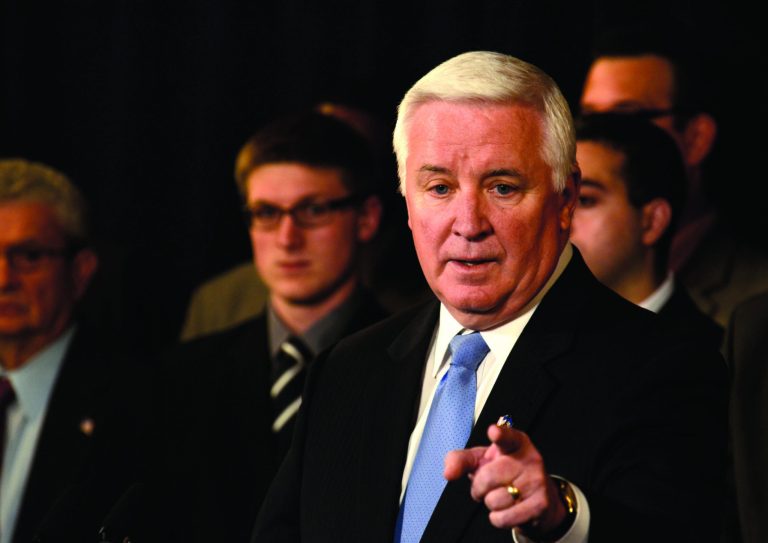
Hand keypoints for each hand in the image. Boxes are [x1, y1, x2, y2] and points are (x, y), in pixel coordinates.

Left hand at [444, 424, 566, 535]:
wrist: (538, 501)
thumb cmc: (504, 474)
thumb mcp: (482, 461)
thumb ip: (460, 460)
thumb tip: (448, 473)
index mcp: (516, 442)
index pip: (507, 437)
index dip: (500, 434)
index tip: (493, 432)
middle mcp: (530, 459)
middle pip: (487, 478)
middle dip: (479, 488)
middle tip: (488, 487)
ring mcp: (537, 482)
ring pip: (494, 500)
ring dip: (490, 504)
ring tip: (501, 497)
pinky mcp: (541, 505)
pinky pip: (503, 518)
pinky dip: (498, 518)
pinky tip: (508, 510)